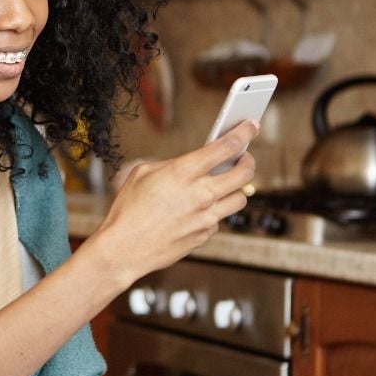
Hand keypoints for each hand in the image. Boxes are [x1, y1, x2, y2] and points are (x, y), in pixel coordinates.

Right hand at [88, 120, 258, 282]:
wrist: (124, 248)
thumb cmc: (128, 210)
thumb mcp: (142, 174)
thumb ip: (171, 164)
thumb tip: (191, 163)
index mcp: (183, 172)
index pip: (226, 147)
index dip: (243, 133)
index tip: (250, 126)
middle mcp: (200, 194)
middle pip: (244, 173)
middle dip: (248, 161)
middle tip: (244, 157)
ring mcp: (206, 217)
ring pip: (240, 198)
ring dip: (235, 188)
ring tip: (225, 184)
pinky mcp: (205, 235)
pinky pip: (220, 218)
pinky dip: (214, 211)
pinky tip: (200, 209)